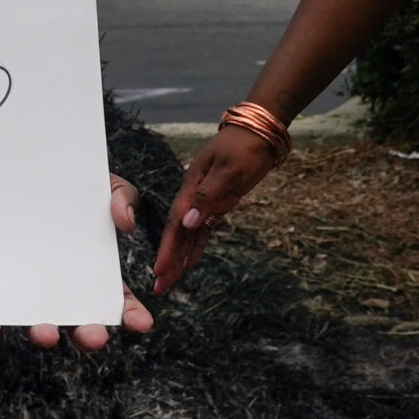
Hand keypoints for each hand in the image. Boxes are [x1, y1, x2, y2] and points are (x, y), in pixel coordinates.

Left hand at [0, 174, 155, 348]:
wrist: (27, 172)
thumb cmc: (72, 186)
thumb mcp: (102, 185)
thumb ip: (121, 197)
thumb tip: (125, 221)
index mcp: (93, 274)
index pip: (118, 302)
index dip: (131, 314)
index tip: (142, 323)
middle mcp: (63, 290)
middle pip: (79, 323)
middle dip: (88, 335)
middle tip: (94, 335)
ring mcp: (31, 291)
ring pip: (38, 323)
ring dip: (42, 333)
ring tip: (46, 332)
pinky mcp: (0, 287)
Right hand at [152, 125, 284, 293]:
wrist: (260, 132)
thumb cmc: (244, 146)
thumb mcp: (229, 169)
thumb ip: (208, 196)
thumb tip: (187, 222)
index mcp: (192, 187)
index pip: (176, 223)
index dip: (168, 247)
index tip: (159, 270)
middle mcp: (194, 196)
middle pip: (178, 232)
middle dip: (169, 259)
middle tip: (159, 287)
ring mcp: (206, 201)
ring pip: (189, 234)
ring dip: (180, 257)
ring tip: (169, 281)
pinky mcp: (218, 203)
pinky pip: (204, 230)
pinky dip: (196, 247)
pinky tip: (190, 263)